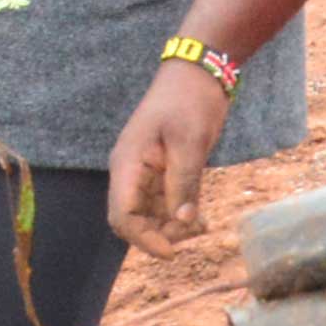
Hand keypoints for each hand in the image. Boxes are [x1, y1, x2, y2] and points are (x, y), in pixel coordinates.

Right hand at [106, 47, 234, 250]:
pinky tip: (201, 220)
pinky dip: (179, 214)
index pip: (122, 216)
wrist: (198, 73)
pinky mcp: (162, 171)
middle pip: (133, 220)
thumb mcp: (190, 142)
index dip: (143, 239)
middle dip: (160, 234)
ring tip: (203, 226)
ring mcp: (145, 172)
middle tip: (195, 232)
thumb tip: (184, 221)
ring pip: (150, 215)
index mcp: (127, 164)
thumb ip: (185, 183)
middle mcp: (130, 172)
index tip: (172, 252)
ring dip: (172, 227)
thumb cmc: (190, 100)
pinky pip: (164, 203)